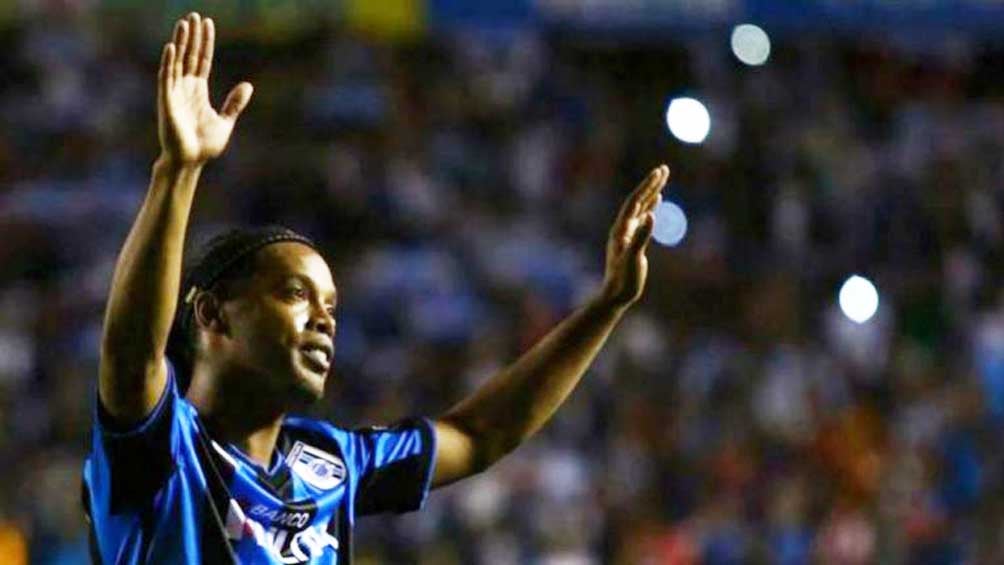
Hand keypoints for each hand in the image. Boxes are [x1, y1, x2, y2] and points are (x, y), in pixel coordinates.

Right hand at [157, 12, 252, 166]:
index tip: (208, 23)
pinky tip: (172, 48)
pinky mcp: (167, 102)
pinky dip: (168, 63)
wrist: (191, 162)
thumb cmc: (204, 145)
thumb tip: (248, 85)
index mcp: (198, 91)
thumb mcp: (225, 121)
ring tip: (184, 24)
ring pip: (177, 62)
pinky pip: (167, 78)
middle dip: (192, 36)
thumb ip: (234, 103)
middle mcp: (185, 88)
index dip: (205, 42)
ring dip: (180, 43)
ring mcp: (175, 93)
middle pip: (189, 55)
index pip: (202, 60)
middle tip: (194, 15)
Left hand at [599, 165, 668, 307]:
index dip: (647, 186)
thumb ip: (641, 237)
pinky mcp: (634, 241)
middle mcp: (623, 228)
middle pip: (638, 201)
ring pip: (641, 208)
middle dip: (650, 184)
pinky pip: (643, 219)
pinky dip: (650, 207)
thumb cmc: (623, 279)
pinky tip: (655, 202)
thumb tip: (651, 216)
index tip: (659, 172)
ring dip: (651, 192)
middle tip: (664, 168)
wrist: (616, 295)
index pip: (635, 202)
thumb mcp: (633, 258)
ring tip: (661, 178)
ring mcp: (628, 233)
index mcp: (621, 229)